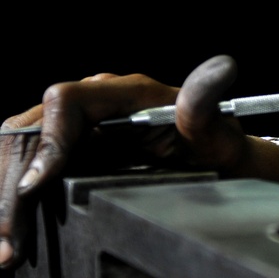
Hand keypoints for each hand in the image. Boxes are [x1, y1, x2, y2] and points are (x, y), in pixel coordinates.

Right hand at [0, 55, 249, 269]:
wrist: (218, 161)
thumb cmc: (217, 145)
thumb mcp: (216, 130)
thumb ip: (205, 106)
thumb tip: (220, 70)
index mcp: (126, 90)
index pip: (66, 101)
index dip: (48, 142)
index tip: (35, 187)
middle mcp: (94, 100)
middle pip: (31, 130)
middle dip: (13, 185)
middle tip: (9, 241)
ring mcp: (77, 122)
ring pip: (20, 148)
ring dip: (7, 196)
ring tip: (7, 247)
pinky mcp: (69, 145)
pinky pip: (29, 162)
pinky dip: (15, 196)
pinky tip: (13, 230)